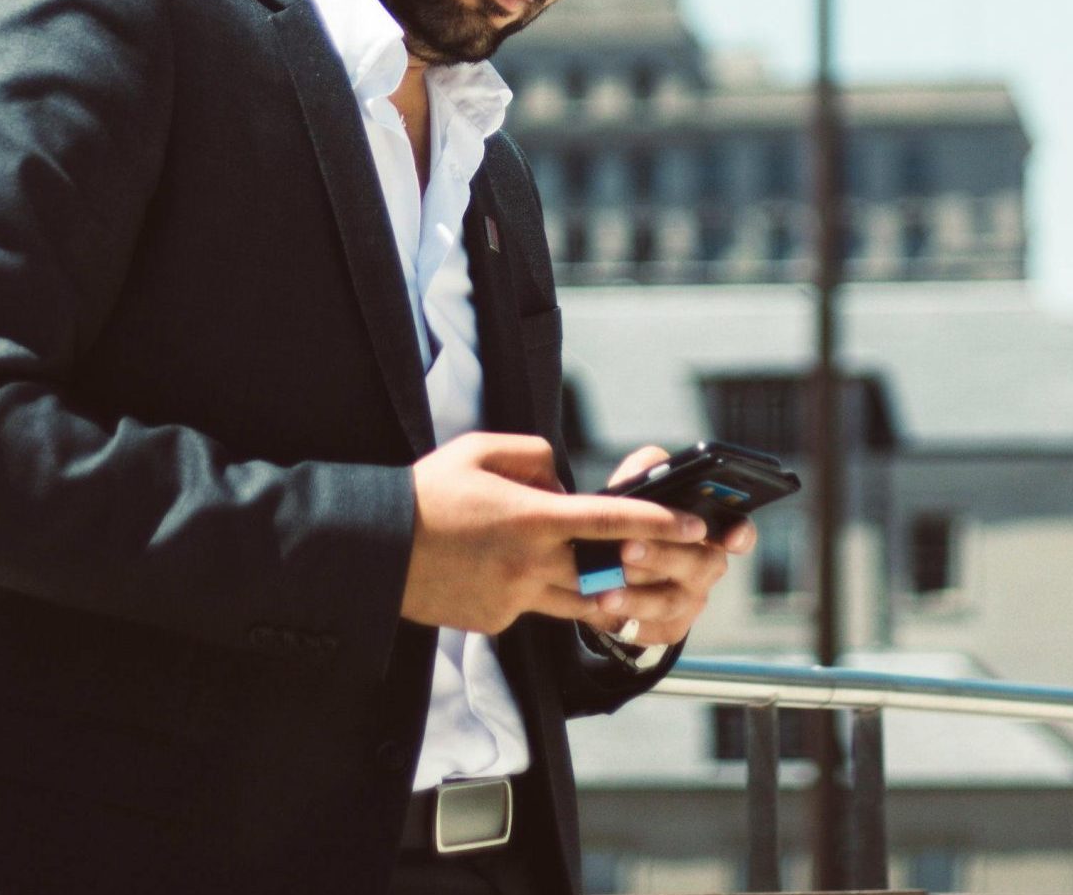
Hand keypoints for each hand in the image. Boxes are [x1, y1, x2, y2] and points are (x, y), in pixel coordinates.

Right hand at [400, 432, 709, 636]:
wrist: (377, 547)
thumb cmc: (429, 491)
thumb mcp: (483, 449)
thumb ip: (537, 457)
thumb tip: (562, 486)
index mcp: (532, 518)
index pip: (612, 522)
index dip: (661, 524)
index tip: (696, 525)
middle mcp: (530, 564)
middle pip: (606, 576)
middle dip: (639, 570)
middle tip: (663, 559)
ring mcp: (514, 599)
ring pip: (577, 602)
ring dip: (596, 588)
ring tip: (602, 569)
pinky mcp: (496, 622)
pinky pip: (534, 608)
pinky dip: (539, 591)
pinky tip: (509, 569)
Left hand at [596, 444, 755, 650]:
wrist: (614, 560)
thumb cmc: (637, 512)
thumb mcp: (641, 484)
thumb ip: (646, 468)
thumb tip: (645, 471)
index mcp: (711, 528)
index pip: (740, 532)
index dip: (741, 535)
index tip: (730, 535)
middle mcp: (707, 565)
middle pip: (697, 565)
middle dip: (660, 556)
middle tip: (626, 548)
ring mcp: (691, 600)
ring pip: (670, 602)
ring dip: (636, 596)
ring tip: (603, 589)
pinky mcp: (670, 628)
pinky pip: (652, 629)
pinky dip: (624, 619)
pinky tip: (599, 608)